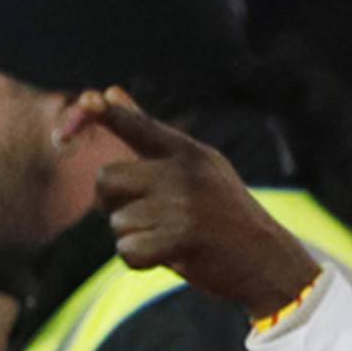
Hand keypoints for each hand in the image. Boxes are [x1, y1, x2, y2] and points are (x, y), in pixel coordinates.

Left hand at [87, 92, 320, 314]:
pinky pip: (128, 250)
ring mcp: (185, 203)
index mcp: (188, 151)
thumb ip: (148, 135)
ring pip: (117, 221)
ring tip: (169, 237)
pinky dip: (139, 260)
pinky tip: (167, 256)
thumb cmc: (221, 214)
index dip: (106, 114)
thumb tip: (111, 90)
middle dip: (113, 204)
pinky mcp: (184, 237)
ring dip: (133, 237)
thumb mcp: (195, 168)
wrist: (267, 260)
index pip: (137, 125)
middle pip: (106, 179)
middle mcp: (185, 170)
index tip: (84, 100)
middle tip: (147, 216)